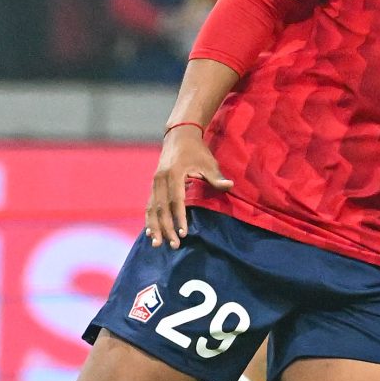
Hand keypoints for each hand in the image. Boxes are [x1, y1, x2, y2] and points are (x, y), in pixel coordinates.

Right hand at [146, 125, 230, 248]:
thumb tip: (230, 186)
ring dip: (154, 227)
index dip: (179, 218)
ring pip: (152, 208)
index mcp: (174, 174)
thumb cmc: (196, 150)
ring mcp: (154, 182)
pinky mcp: (153, 185)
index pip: (176, 200)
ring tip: (156, 244)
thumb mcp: (208, 162)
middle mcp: (160, 179)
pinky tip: (150, 232)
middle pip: (161, 208)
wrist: (179, 135)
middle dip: (166, 228)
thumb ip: (216, 177)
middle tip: (174, 245)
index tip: (183, 233)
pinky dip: (149, 219)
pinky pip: (149, 205)